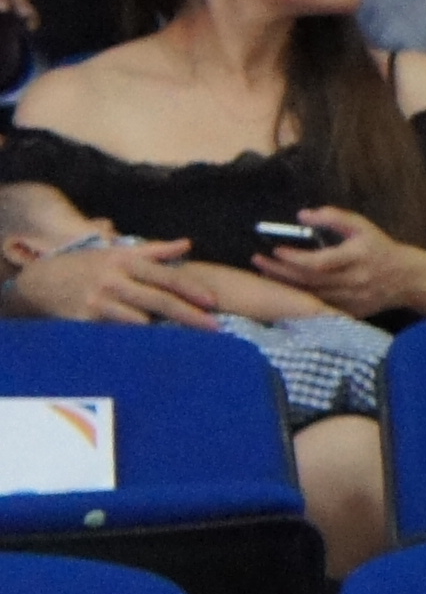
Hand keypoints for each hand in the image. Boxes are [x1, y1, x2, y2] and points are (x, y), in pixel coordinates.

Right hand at [7, 235, 216, 323]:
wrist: (40, 282)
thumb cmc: (85, 266)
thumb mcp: (115, 252)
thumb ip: (153, 251)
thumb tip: (187, 244)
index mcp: (124, 261)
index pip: (165, 276)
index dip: (190, 289)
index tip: (213, 302)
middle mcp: (113, 280)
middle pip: (158, 300)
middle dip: (189, 315)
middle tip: (215, 327)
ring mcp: (99, 302)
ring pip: (140, 320)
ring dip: (165, 331)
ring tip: (193, 342)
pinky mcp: (86, 321)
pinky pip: (118, 333)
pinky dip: (136, 339)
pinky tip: (155, 349)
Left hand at [257, 206, 425, 317]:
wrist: (406, 279)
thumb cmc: (379, 248)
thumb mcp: (362, 226)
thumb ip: (334, 217)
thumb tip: (302, 215)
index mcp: (358, 257)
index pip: (320, 262)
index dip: (295, 258)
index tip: (275, 250)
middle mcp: (355, 281)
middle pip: (310, 281)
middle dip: (280, 271)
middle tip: (258, 261)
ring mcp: (353, 300)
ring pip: (311, 297)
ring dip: (285, 287)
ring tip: (264, 275)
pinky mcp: (351, 312)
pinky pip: (320, 309)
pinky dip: (299, 301)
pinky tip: (284, 292)